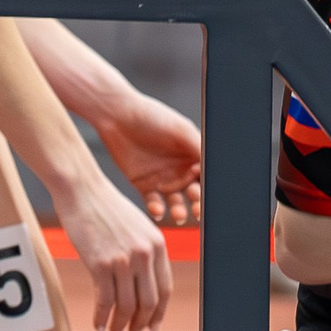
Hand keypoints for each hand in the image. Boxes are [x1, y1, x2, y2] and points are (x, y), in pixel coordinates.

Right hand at [52, 169, 170, 330]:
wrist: (80, 189)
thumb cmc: (104, 206)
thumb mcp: (136, 227)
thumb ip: (144, 252)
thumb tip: (144, 283)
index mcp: (158, 245)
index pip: (165, 289)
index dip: (159, 313)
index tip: (152, 326)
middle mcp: (144, 254)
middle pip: (149, 302)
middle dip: (142, 324)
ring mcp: (123, 260)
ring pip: (127, 306)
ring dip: (121, 325)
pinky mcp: (100, 264)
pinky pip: (104, 301)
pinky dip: (101, 318)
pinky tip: (98, 326)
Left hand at [96, 93, 203, 226]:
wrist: (116, 115)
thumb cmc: (151, 116)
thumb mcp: (181, 130)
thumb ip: (200, 149)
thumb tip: (214, 170)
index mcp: (193, 156)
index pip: (206, 178)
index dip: (209, 189)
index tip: (207, 195)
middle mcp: (180, 169)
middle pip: (195, 194)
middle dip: (198, 204)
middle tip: (197, 211)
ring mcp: (162, 178)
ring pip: (176, 202)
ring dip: (180, 211)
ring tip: (179, 215)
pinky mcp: (143, 185)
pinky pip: (153, 203)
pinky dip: (157, 209)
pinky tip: (157, 210)